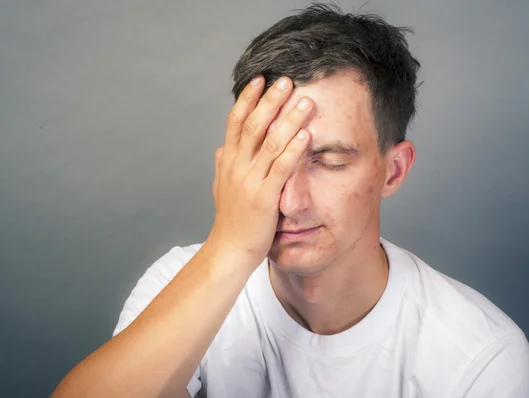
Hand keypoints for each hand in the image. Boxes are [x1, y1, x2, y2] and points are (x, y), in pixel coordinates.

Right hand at [206, 75, 312, 268]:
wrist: (229, 250)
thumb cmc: (230, 219)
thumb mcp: (221, 188)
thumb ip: (223, 165)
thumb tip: (222, 148)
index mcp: (227, 161)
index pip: (235, 122)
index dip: (247, 99)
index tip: (260, 79)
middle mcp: (236, 166)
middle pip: (253, 125)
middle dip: (270, 101)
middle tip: (286, 80)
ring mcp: (249, 181)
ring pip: (269, 142)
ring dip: (288, 119)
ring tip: (304, 101)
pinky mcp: (264, 197)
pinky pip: (280, 168)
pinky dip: (293, 150)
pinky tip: (306, 136)